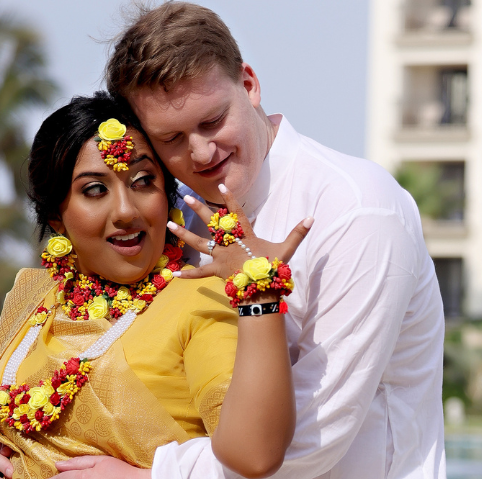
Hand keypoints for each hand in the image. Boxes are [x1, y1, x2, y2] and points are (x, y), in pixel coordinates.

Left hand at [170, 183, 311, 280]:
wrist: (263, 289)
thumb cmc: (273, 268)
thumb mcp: (286, 249)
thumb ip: (297, 233)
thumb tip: (311, 218)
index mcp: (245, 236)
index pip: (236, 213)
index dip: (229, 199)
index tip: (220, 186)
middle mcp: (229, 243)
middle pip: (212, 223)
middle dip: (199, 209)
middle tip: (187, 196)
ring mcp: (221, 257)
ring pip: (199, 243)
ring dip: (184, 233)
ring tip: (170, 224)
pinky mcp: (217, 271)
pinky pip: (200, 273)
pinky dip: (188, 274)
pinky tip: (173, 273)